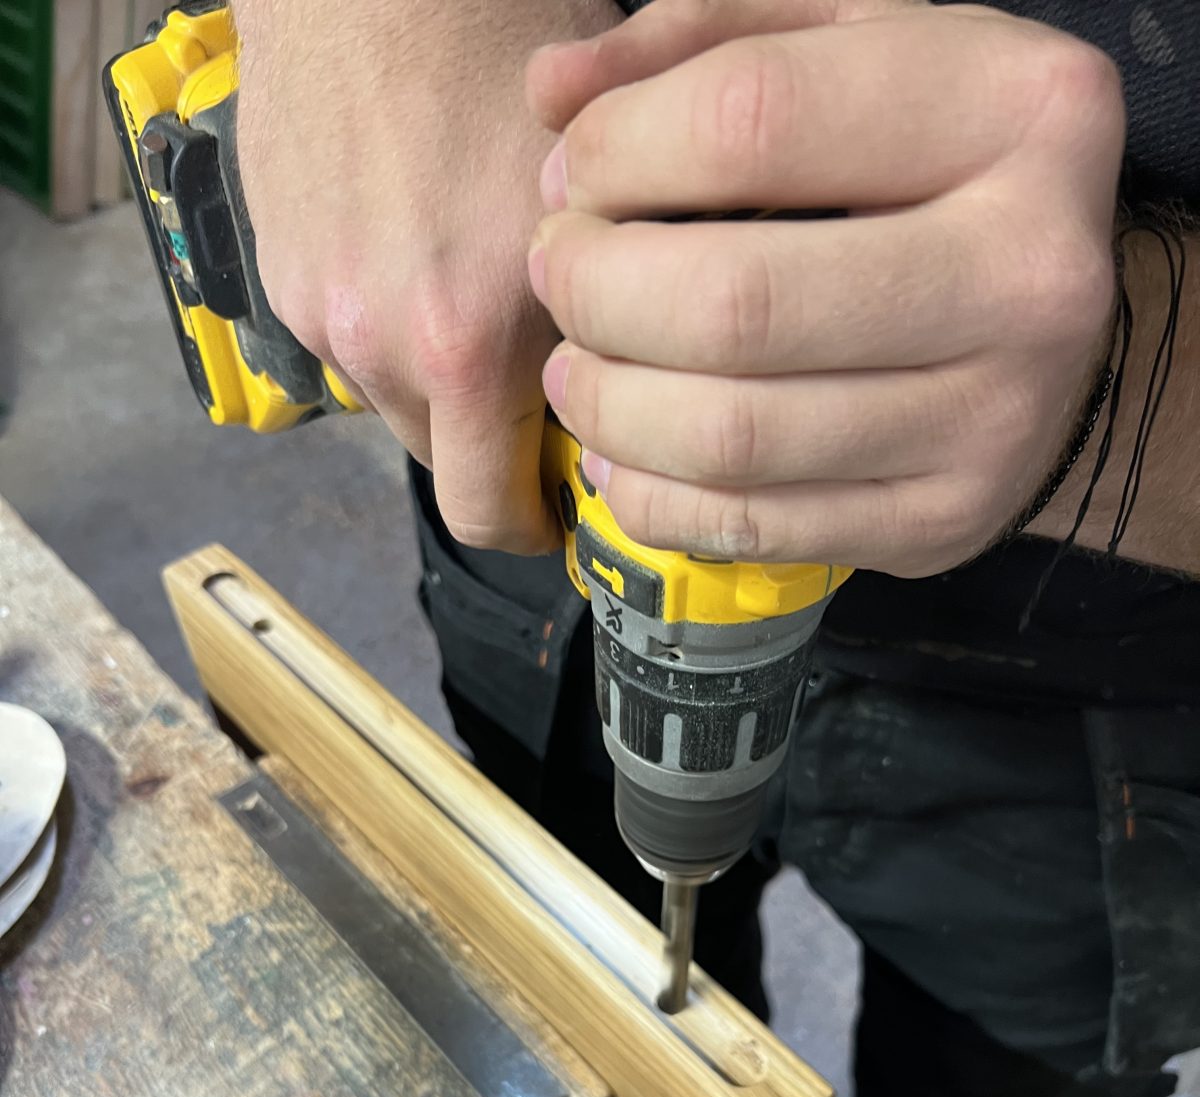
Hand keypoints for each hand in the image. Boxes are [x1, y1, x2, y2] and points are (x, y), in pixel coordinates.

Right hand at [235, 0, 620, 551]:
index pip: (489, 513)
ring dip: (436, 379)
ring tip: (472, 293)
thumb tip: (630, 393)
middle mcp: (380, 342)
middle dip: (491, 449)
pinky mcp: (277, 269)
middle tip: (533, 399)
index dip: (530, 528)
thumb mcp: (599, 195)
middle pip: (440, 464)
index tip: (552, 514)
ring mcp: (318, 308)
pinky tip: (417, 245)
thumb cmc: (496, 40)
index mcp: (468, 340)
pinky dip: (384, 318)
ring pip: (391, 399)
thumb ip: (609, 317)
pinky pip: (342, 336)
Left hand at [526, 0, 1124, 575]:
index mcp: (1017, 110)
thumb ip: (704, 42)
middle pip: (735, 304)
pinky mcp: (944, 522)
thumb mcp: (851, 49)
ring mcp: (995, 420)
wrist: (1055, 322)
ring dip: (608, 404)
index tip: (575, 174)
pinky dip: (650, 495)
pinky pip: (750, 528)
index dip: (619, 151)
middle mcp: (1029, 274)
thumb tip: (554, 95)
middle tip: (559, 276)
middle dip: (596, 290)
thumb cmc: (932, 167)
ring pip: (731, 436)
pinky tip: (622, 454)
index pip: (753, 121)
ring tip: (577, 367)